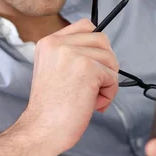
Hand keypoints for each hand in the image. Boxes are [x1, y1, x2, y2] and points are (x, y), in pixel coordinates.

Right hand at [20, 19, 118, 155]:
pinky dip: (108, 93)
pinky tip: (92, 104)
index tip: (93, 65)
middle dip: (105, 63)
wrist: (41, 129)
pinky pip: (113, 77)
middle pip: (102, 40)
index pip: (85, 26)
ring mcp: (73, 54)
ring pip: (110, 59)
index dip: (95, 46)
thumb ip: (71, 55)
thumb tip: (101, 51)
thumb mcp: (52, 69)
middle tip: (93, 85)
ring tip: (90, 98)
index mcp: (48, 42)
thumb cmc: (49, 108)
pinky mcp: (88, 68)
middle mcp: (59, 43)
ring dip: (107, 81)